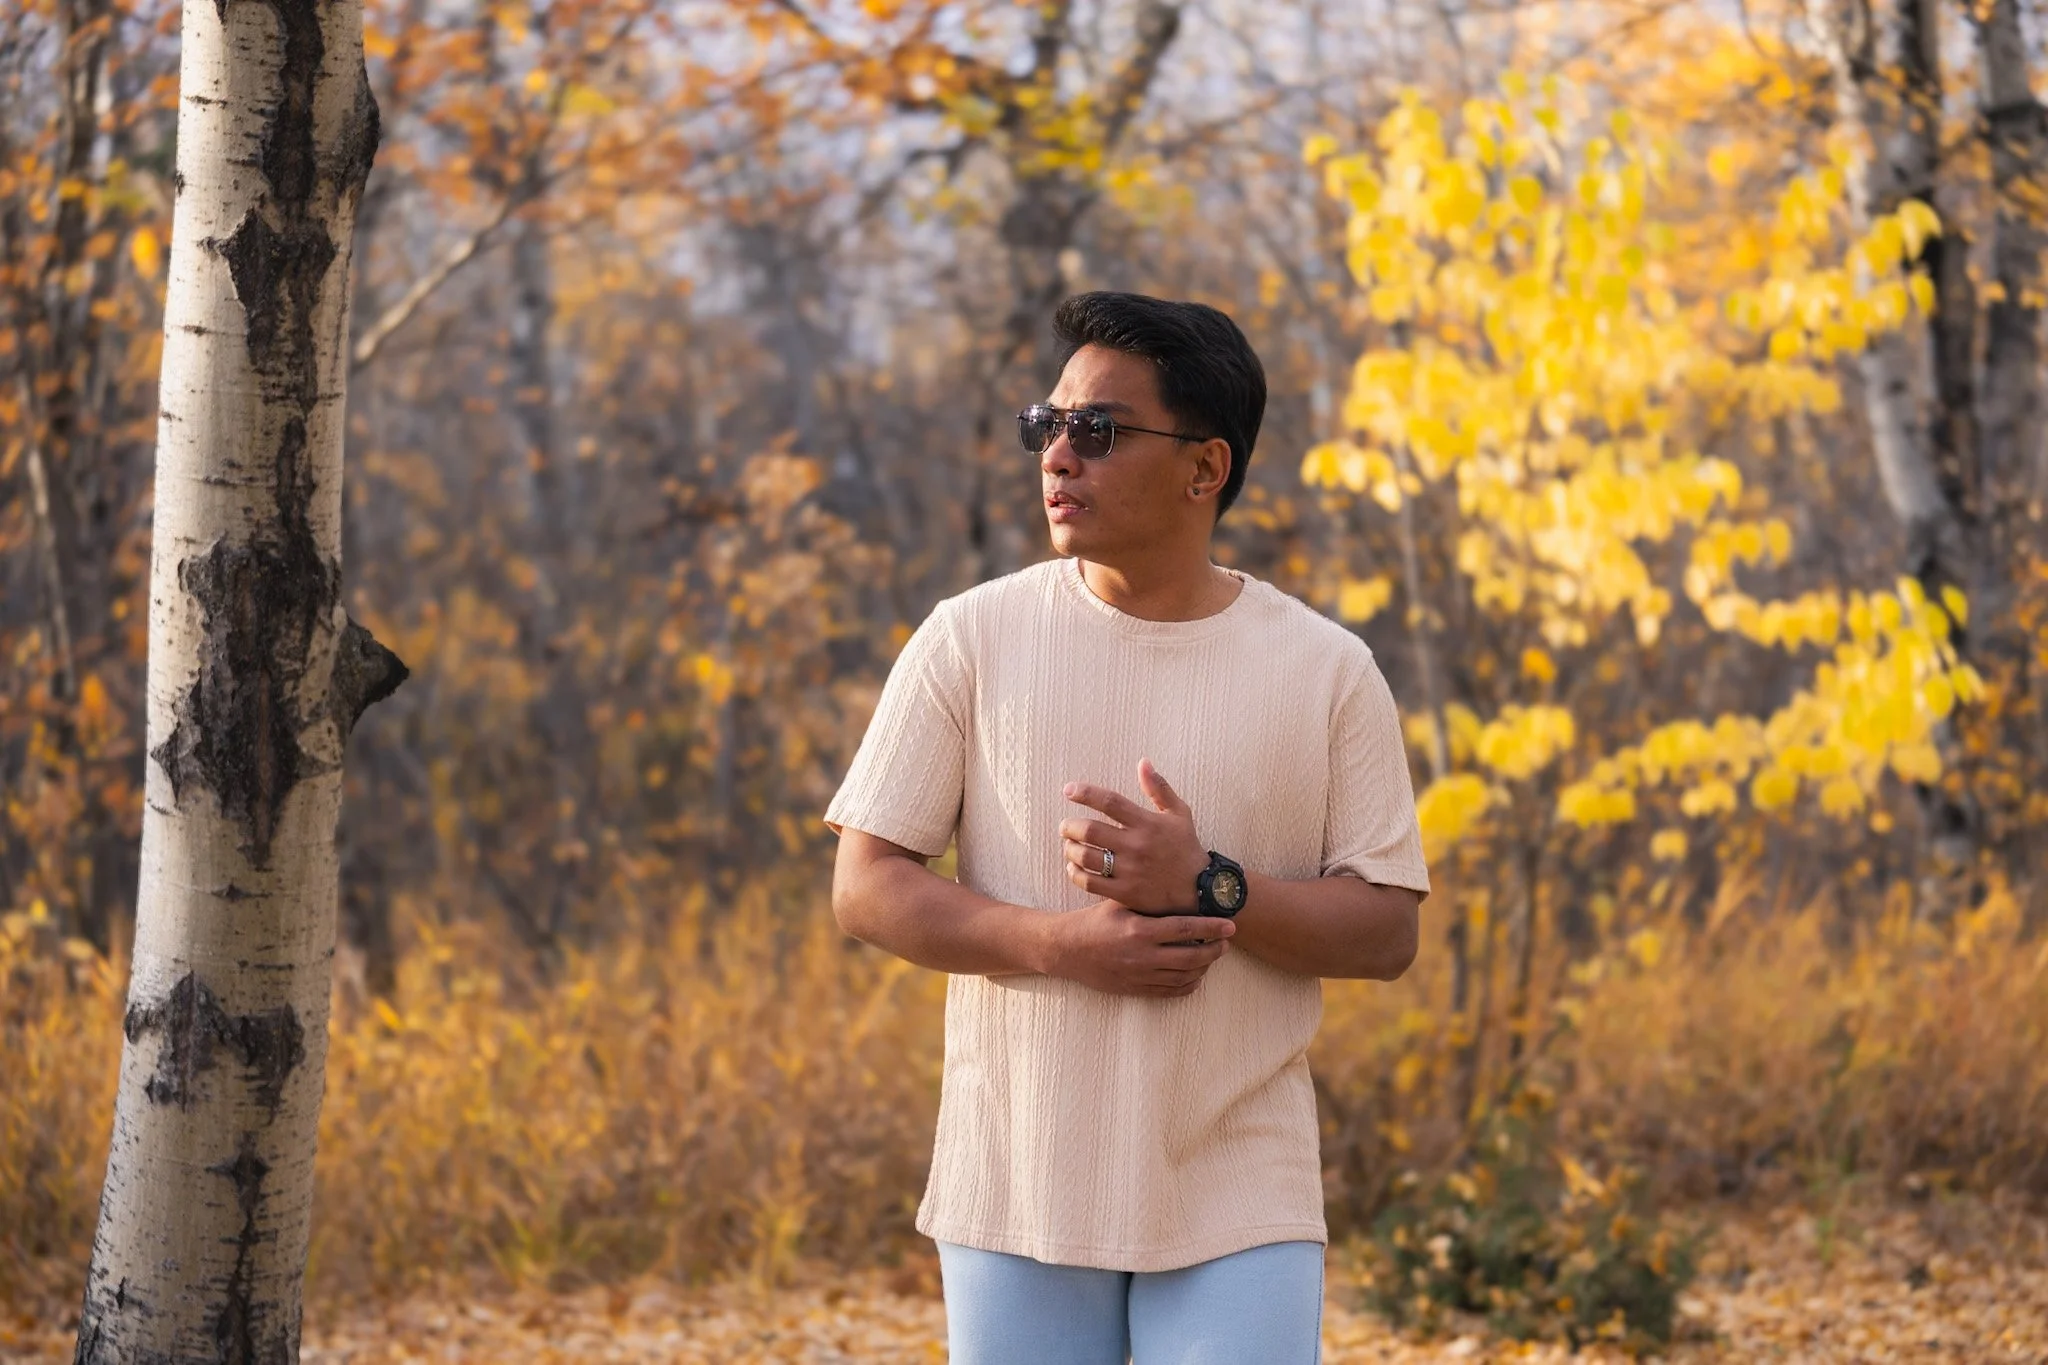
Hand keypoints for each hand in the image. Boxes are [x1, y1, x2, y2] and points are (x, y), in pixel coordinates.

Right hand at [1043, 897, 1232, 997]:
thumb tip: (1178, 886)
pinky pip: (1170, 992)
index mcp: (1140, 930)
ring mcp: (1140, 976)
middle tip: (1226, 942)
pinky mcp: (1136, 989)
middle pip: (1191, 957)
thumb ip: (1146, 898)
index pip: (1186, 929)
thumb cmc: (1094, 921)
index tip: (1230, 925)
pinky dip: (1188, 985)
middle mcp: (1142, 956)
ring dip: (1204, 967)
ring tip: (1212, 956)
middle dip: (1214, 950)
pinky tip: (1195, 976)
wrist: (1067, 950)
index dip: (1212, 928)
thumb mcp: (1119, 903)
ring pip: (1184, 977)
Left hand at [1060, 759, 1208, 914]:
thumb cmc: (1185, 847)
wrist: (1199, 888)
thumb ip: (1159, 788)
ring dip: (1070, 849)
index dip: (1086, 793)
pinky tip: (1074, 867)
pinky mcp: (1125, 892)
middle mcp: (1136, 845)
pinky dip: (1075, 874)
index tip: (1068, 790)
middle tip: (1065, 826)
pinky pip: (1090, 883)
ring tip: (1069, 845)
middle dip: (1070, 826)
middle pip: (1090, 830)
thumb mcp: (1179, 813)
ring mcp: (1129, 871)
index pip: (1110, 802)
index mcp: (1147, 823)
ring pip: (1086, 857)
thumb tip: (1143, 762)